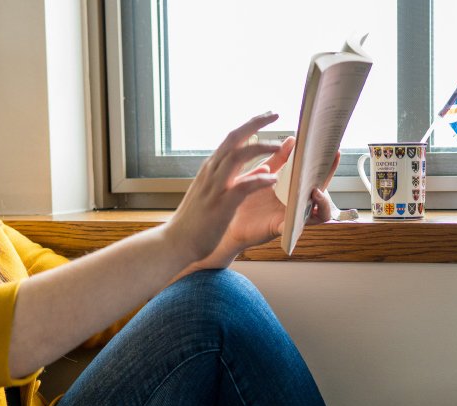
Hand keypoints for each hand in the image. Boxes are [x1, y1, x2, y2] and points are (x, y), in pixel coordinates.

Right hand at [163, 112, 283, 261]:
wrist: (176, 242)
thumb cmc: (197, 220)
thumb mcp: (218, 194)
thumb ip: (241, 179)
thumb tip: (264, 169)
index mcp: (211, 168)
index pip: (232, 138)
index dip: (251, 125)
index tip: (268, 115)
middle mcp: (212, 172)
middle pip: (234, 138)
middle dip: (255, 123)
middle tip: (275, 113)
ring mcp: (215, 187)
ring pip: (237, 156)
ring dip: (260, 148)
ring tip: (279, 146)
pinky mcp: (220, 205)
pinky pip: (242, 187)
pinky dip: (258, 180)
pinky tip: (272, 179)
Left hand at [195, 138, 341, 267]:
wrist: (225, 223)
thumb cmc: (244, 201)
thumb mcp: (261, 176)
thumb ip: (277, 161)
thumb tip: (291, 141)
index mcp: (291, 190)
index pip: (312, 174)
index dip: (325, 163)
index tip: (331, 148)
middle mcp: (295, 202)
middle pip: (323, 189)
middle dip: (331, 174)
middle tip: (333, 158)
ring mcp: (293, 215)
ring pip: (322, 210)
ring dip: (325, 199)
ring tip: (316, 188)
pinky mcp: (284, 226)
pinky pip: (304, 224)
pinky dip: (311, 214)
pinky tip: (309, 200)